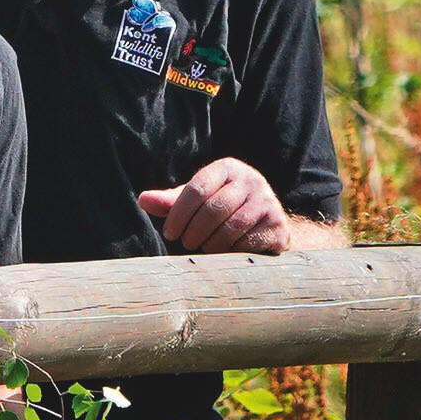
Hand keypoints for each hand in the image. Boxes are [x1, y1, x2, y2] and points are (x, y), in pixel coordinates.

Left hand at [139, 160, 289, 253]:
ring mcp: (267, 201)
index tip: (169, 233)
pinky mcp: (277, 224)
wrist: (266, 223)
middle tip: (186, 243)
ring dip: (210, 244)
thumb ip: (170, 201)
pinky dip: (231, 251)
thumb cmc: (221, 209)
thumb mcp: (195, 201)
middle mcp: (251, 180)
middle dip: (193, 232)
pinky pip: (247, 242)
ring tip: (204, 247)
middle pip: (212, 210)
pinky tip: (226, 251)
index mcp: (227, 168)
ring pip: (230, 228)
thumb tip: (143, 200)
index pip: (196, 190)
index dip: (178, 215)